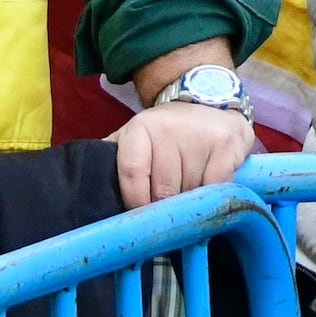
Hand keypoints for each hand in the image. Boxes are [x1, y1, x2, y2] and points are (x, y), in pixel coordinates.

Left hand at [112, 102, 253, 207]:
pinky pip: (216, 189)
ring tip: (190, 191)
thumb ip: (111, 163)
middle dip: (165, 207)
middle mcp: (169, 128)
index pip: (132, 174)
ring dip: (190, 203)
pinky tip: (209, 191)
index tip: (141, 217)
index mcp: (140, 128)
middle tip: (168, 206)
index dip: (136, 202)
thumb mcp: (133, 140)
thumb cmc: (166, 133)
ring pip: (190, 194)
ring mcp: (200, 135)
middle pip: (163, 191)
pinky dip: (212, 199)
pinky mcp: (226, 145)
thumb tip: (89, 198)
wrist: (209, 100)